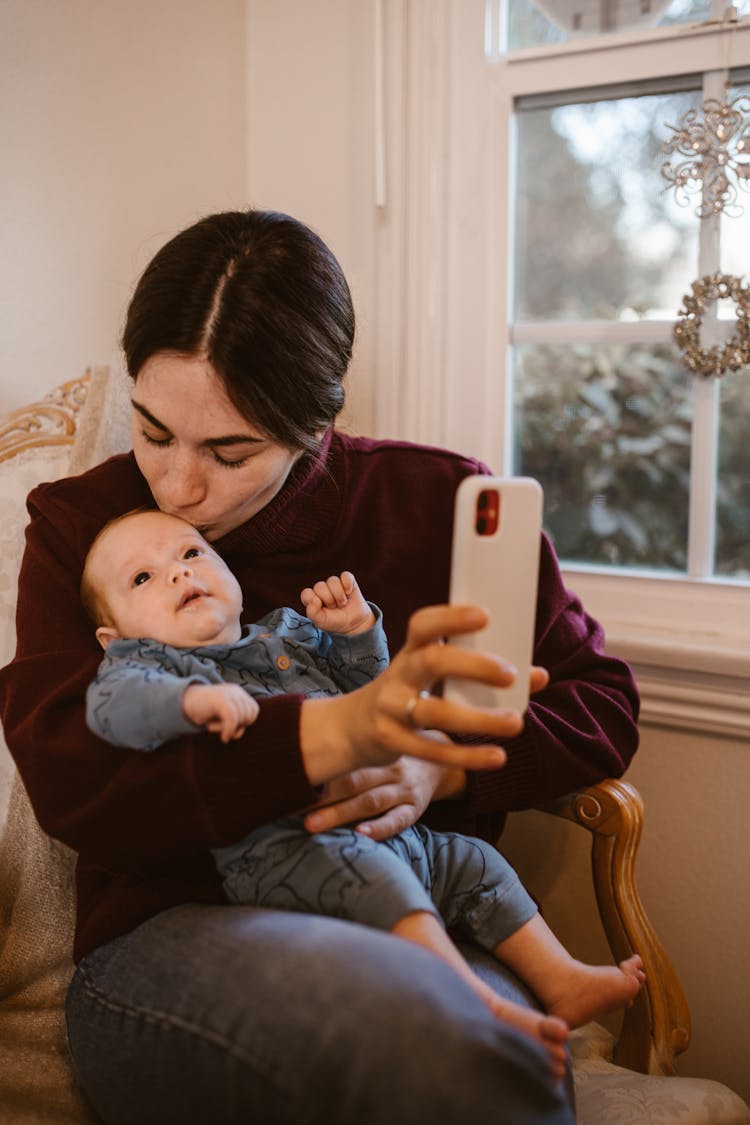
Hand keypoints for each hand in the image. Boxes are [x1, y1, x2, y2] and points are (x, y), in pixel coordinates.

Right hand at [182, 683, 259, 742]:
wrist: (182, 702)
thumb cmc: (203, 712)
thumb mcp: (222, 718)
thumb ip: (234, 724)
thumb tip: (238, 733)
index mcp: (238, 693)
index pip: (253, 710)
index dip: (245, 723)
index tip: (230, 726)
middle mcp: (235, 691)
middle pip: (250, 715)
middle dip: (238, 726)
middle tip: (220, 726)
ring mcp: (228, 694)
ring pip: (241, 718)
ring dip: (229, 728)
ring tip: (214, 726)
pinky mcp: (221, 699)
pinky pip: (233, 719)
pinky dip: (229, 731)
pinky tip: (223, 738)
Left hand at [300, 571, 374, 634]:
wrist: (353, 623)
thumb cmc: (335, 622)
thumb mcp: (321, 622)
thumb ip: (312, 613)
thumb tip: (314, 599)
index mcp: (312, 598)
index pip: (306, 593)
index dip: (314, 601)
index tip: (321, 609)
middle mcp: (322, 589)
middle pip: (319, 586)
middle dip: (329, 600)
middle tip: (334, 608)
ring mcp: (334, 584)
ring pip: (332, 580)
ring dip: (339, 595)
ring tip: (342, 603)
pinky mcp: (347, 581)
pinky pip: (345, 576)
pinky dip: (348, 585)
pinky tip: (349, 593)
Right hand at [300, 603, 533, 784]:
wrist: (351, 728)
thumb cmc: (407, 694)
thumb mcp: (432, 676)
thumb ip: (480, 673)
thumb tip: (540, 675)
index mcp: (410, 651)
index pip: (424, 625)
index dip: (452, 617)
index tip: (485, 615)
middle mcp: (399, 675)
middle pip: (433, 662)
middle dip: (473, 666)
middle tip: (510, 674)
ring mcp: (391, 709)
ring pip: (435, 712)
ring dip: (479, 718)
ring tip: (515, 723)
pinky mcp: (391, 741)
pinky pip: (431, 751)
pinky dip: (467, 756)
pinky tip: (496, 757)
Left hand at [303, 751, 465, 840]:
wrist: (442, 760)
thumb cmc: (396, 756)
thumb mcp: (378, 744)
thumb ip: (349, 750)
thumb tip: (301, 754)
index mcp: (374, 751)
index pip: (341, 762)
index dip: (315, 774)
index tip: (286, 785)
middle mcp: (388, 768)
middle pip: (351, 782)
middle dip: (320, 796)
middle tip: (290, 809)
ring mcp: (403, 788)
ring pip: (370, 801)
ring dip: (339, 813)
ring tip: (312, 825)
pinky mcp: (416, 808)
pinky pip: (399, 819)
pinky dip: (381, 827)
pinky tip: (362, 835)